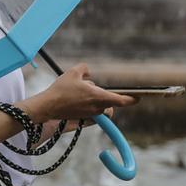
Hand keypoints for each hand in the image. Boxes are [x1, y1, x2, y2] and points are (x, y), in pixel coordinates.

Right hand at [20, 64, 135, 122]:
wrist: (48, 106)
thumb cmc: (61, 89)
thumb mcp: (73, 72)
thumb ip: (85, 68)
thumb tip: (88, 72)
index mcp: (98, 97)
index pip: (120, 100)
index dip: (131, 100)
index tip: (138, 98)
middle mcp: (96, 107)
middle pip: (110, 103)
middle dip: (106, 96)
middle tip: (91, 88)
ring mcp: (90, 114)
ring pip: (100, 106)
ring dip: (96, 99)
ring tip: (79, 91)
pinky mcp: (83, 117)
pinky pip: (92, 110)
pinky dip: (88, 103)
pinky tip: (75, 97)